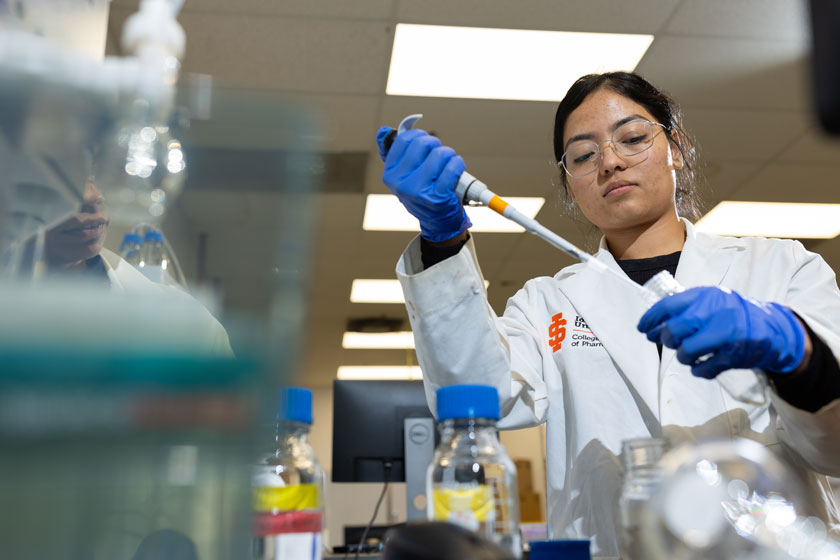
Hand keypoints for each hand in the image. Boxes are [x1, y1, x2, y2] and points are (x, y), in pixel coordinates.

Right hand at [375, 127, 470, 242]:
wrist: (436, 221)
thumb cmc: (421, 192)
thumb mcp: (402, 176)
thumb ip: (391, 153)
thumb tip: (384, 131)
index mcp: (390, 174)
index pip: (405, 140)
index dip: (419, 135)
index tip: (425, 143)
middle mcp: (401, 184)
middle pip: (424, 143)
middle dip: (435, 144)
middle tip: (439, 154)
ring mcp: (419, 192)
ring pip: (441, 154)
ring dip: (449, 155)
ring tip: (448, 163)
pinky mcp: (438, 197)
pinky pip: (453, 168)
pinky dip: (458, 164)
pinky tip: (456, 170)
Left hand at [637, 286, 805, 378]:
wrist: (771, 329)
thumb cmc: (732, 315)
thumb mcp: (711, 301)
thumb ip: (688, 308)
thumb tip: (654, 324)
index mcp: (706, 296)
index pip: (668, 305)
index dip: (651, 319)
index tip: (642, 328)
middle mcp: (715, 312)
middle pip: (674, 330)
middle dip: (665, 340)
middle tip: (667, 343)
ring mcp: (726, 334)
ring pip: (687, 351)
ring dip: (683, 357)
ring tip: (688, 354)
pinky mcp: (734, 355)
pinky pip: (704, 368)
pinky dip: (698, 370)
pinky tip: (700, 366)